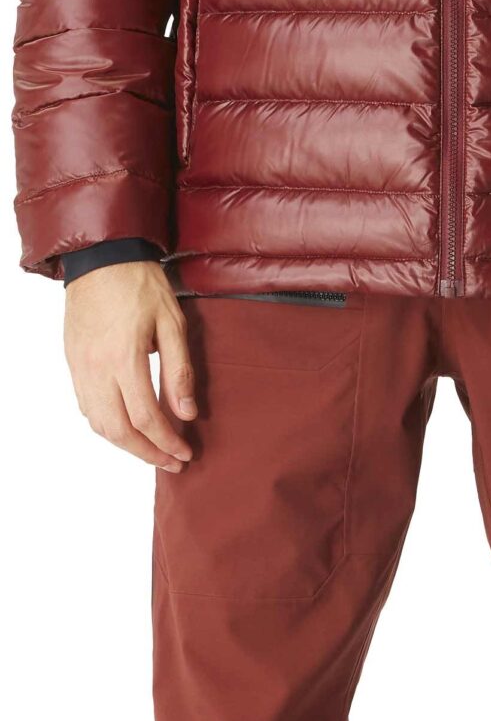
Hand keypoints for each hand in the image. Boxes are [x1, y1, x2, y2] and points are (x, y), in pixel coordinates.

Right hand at [63, 261, 197, 470]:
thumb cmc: (140, 284)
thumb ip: (179, 370)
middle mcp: (97, 369)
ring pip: (99, 423)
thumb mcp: (172, 322)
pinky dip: (106, 425)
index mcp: (125, 358)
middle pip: (119, 430)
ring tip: (151, 450)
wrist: (100, 258)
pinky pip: (86, 406)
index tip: (185, 452)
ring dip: (125, 444)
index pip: (147, 417)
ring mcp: (81, 368)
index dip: (167, 442)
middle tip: (171, 462)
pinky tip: (126, 425)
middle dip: (147, 453)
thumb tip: (187, 413)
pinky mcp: (73, 363)